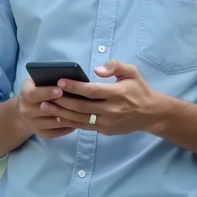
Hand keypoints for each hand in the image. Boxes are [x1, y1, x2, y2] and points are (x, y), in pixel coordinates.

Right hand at [15, 77, 76, 139]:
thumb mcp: (35, 82)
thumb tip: (65, 79)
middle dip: (63, 105)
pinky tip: (80, 120)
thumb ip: (46, 80)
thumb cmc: (35, 90)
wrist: (24, 111)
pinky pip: (58, 132)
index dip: (47, 93)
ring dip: (70, 116)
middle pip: (46, 109)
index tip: (60, 90)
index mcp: (25, 94)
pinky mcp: (42, 134)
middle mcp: (26, 111)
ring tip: (84, 111)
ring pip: (56, 122)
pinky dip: (70, 126)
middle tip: (78, 101)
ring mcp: (34, 124)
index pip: (34, 95)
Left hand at [41, 60, 167, 136]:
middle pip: (82, 106)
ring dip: (61, 113)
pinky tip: (58, 117)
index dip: (74, 86)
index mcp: (118, 94)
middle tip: (45, 95)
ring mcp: (108, 123)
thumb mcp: (132, 72)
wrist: (151, 114)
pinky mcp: (105, 131)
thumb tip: (97, 70)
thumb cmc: (139, 89)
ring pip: (80, 119)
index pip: (92, 90)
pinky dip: (70, 122)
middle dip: (62, 101)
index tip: (59, 81)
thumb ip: (115, 66)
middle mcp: (112, 110)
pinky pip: (85, 127)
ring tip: (45, 107)